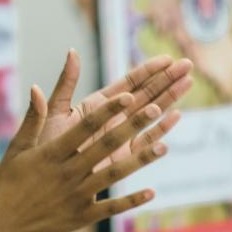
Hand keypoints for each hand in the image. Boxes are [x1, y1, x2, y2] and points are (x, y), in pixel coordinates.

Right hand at [0, 82, 180, 231]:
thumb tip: (36, 87)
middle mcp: (68, 172)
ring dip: (140, 160)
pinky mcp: (82, 216)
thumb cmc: (9, 181)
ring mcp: (77, 195)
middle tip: (154, 107)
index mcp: (52, 153)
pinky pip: (111, 207)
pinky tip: (151, 191)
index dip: (108, 110)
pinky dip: (131, 200)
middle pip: (106, 145)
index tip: (127, 95)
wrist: (3, 224)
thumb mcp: (17, 147)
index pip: (85, 126)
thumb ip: (32, 118)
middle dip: (131, 125)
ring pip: (114, 174)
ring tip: (163, 146)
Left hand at [41, 51, 192, 169]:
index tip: (167, 58)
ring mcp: (121, 137)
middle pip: (145, 95)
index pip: (128, 83)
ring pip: (150, 114)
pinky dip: (161, 129)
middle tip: (188, 64)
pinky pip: (146, 142)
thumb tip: (72, 51)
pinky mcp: (125, 159)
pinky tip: (176, 116)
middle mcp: (113, 118)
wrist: (44, 181)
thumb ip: (66, 83)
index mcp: (98, 104)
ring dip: (169, 99)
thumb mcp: (56, 111)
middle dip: (166, 79)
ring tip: (188, 82)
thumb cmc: (45, 145)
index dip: (148, 70)